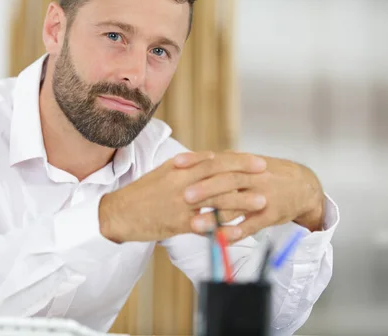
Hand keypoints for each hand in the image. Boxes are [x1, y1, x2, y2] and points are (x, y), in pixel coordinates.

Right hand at [98, 151, 267, 242]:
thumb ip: (189, 164)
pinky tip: (239, 229)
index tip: (257, 161)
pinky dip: (223, 227)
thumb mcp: (164, 171)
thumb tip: (211, 158)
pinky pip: (205, 225)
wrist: (120, 212)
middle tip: (267, 174)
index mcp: (179, 168)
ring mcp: (181, 204)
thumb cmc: (143, 192)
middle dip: (246, 175)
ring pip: (217, 200)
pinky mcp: (178, 223)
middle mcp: (182, 183)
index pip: (215, 161)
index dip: (238, 161)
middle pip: (220, 177)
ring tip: (262, 201)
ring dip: (242, 200)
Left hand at [183, 153, 324, 241]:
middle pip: (227, 181)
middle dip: (205, 189)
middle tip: (184, 196)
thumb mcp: (248, 162)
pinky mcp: (271, 215)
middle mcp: (254, 177)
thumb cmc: (268, 173)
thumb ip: (223, 162)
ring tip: (195, 224)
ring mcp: (264, 196)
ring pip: (237, 206)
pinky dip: (236, 232)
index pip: (218, 159)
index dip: (197, 161)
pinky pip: (252, 225)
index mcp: (244, 163)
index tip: (176, 164)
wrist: (303, 186)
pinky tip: (220, 239)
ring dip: (216, 216)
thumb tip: (195, 159)